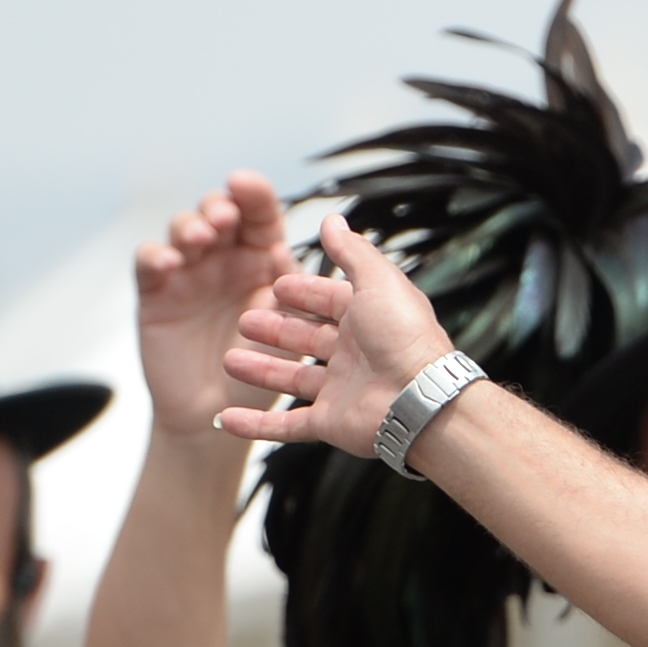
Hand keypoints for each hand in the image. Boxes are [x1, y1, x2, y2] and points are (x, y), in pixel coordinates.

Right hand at [135, 171, 297, 435]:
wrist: (224, 417)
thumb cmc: (268, 376)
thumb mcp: (302, 328)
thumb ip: (309, 280)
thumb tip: (328, 227)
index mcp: (265, 260)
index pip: (259, 215)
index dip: (252, 195)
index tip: (244, 183)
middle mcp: (226, 261)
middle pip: (218, 212)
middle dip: (219, 206)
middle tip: (224, 219)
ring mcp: (189, 274)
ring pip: (184, 230)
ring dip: (190, 226)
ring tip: (201, 239)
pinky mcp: (157, 294)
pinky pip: (149, 263)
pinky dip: (156, 255)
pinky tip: (169, 262)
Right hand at [220, 216, 459, 456]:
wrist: (421, 399)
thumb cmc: (404, 336)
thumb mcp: (377, 281)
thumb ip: (352, 251)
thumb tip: (334, 220)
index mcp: (368, 318)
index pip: (329, 302)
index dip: (302, 294)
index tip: (275, 286)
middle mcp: (356, 354)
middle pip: (306, 339)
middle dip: (275, 329)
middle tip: (244, 321)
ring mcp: (342, 390)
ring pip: (291, 379)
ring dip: (260, 371)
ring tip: (229, 360)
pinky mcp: (331, 423)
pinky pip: (287, 426)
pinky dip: (256, 425)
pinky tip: (227, 419)